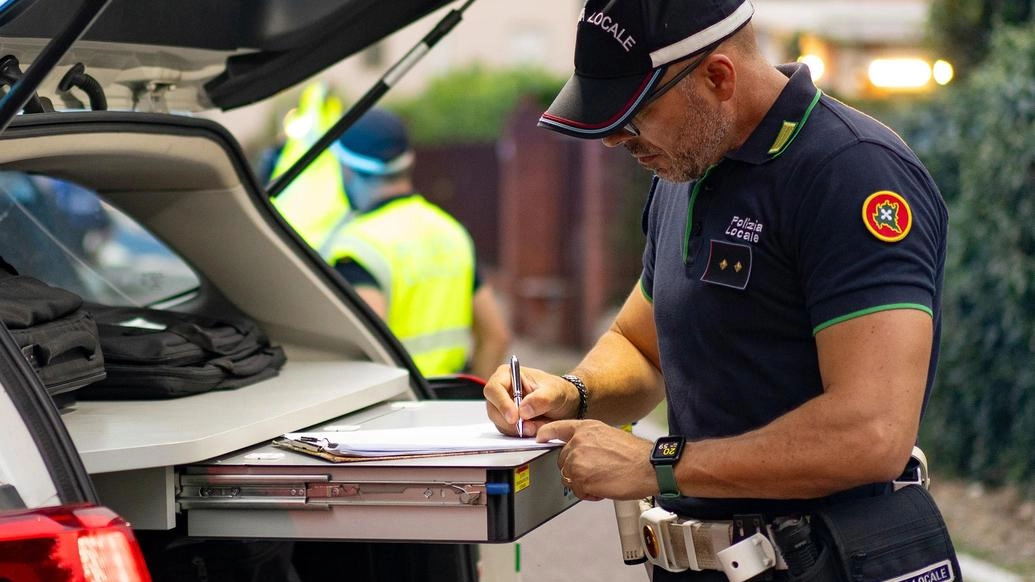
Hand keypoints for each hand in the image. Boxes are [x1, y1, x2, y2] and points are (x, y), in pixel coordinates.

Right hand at [483, 365, 579, 436]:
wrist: (566, 403)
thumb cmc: (559, 391)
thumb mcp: (555, 392)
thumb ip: (541, 399)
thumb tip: (523, 411)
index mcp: (508, 374)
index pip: (494, 389)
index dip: (501, 404)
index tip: (514, 418)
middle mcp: (501, 390)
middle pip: (493, 410)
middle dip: (511, 422)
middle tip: (530, 427)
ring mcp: (503, 407)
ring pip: (500, 423)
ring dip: (519, 429)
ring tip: (539, 425)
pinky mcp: (507, 421)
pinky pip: (508, 432)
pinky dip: (521, 434)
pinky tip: (535, 427)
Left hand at [537, 419, 656, 500]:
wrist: (649, 466)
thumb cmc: (635, 455)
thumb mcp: (609, 436)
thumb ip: (590, 441)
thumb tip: (582, 452)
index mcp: (586, 428)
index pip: (557, 428)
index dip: (546, 433)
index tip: (540, 438)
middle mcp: (579, 441)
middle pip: (562, 460)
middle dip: (575, 469)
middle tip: (595, 472)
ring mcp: (578, 459)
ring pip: (568, 477)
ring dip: (582, 483)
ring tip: (602, 480)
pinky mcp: (581, 478)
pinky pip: (577, 491)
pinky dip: (588, 494)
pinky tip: (603, 488)